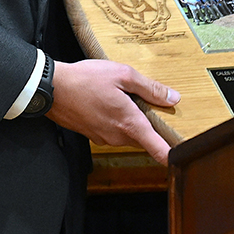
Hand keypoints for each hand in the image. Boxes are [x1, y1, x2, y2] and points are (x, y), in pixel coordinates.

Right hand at [48, 59, 180, 164]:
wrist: (51, 89)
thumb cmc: (86, 80)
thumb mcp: (123, 75)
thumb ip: (150, 88)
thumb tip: (172, 98)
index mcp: (129, 122)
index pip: (156, 147)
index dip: (171, 154)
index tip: (182, 158)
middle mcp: (117, 136)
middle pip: (144, 137)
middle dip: (150, 125)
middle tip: (149, 103)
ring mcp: (104, 138)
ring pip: (128, 134)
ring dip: (132, 120)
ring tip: (123, 97)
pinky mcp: (94, 135)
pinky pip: (114, 131)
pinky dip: (117, 120)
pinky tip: (109, 102)